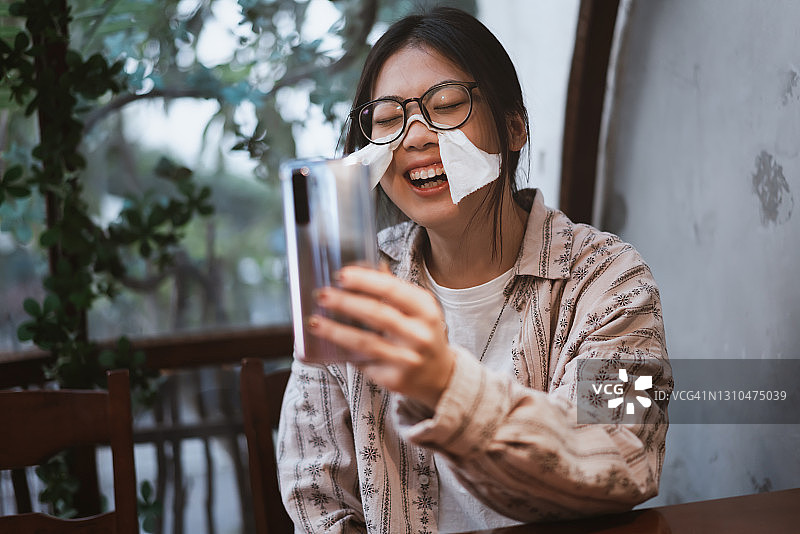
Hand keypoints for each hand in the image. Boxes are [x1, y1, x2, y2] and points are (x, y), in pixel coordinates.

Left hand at [308, 264, 455, 409]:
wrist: (439, 375)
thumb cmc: (420, 333)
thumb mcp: (416, 309)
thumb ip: (392, 289)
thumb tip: (361, 265)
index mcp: (425, 309)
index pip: (392, 289)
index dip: (364, 281)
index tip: (341, 275)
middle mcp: (419, 334)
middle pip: (377, 314)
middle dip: (345, 302)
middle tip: (321, 294)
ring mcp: (408, 358)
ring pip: (365, 342)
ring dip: (335, 331)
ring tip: (314, 321)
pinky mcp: (394, 379)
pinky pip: (363, 362)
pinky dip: (343, 351)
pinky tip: (327, 344)